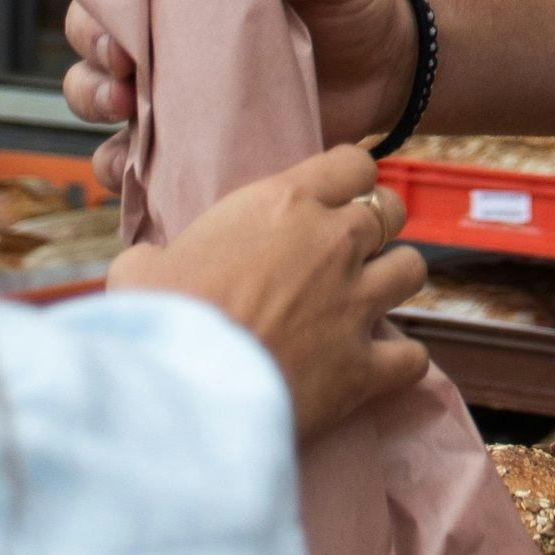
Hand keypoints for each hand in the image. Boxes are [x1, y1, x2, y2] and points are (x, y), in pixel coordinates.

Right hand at [64, 0, 419, 166]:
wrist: (389, 66)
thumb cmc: (350, 4)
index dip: (99, 19)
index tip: (120, 42)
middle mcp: (168, 47)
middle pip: (93, 63)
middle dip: (91, 81)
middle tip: (121, 91)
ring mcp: (179, 102)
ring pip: (108, 119)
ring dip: (102, 134)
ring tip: (129, 141)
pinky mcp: (202, 148)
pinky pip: (147, 170)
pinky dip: (132, 180)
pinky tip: (141, 186)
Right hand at [123, 145, 431, 443]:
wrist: (182, 392)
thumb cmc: (159, 320)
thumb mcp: (142, 269)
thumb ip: (157, 255)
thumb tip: (148, 264)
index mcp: (284, 204)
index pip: (353, 163)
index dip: (349, 180)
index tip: (335, 198)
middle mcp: (333, 244)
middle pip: (391, 210)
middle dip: (377, 226)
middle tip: (351, 250)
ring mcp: (356, 304)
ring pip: (412, 269)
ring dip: (393, 281)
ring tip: (368, 298)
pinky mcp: (365, 367)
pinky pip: (411, 355)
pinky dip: (400, 361)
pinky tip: (381, 365)